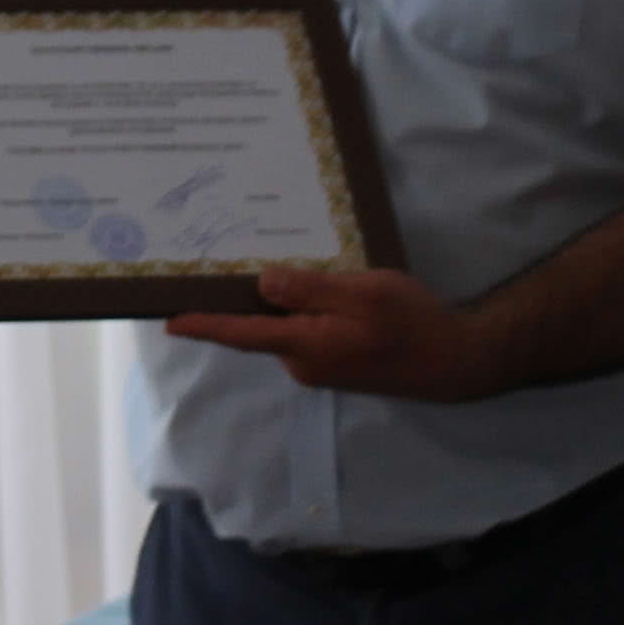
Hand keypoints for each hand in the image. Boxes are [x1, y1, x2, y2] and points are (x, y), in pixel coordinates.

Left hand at [162, 266, 494, 401]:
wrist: (455, 361)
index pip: (241, 335)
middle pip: (261, 327)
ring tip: (276, 260)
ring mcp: (321, 364)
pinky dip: (303, 308)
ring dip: (279, 301)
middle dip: (243, 299)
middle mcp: (303, 362)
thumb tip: (262, 283)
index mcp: (304, 346)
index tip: (168, 320)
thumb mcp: (363, 294)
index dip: (204, 325)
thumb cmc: (411, 324)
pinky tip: (317, 284)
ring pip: (287, 326)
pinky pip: (307, 330)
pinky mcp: (338, 360)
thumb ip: (310, 289)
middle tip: (223, 260)